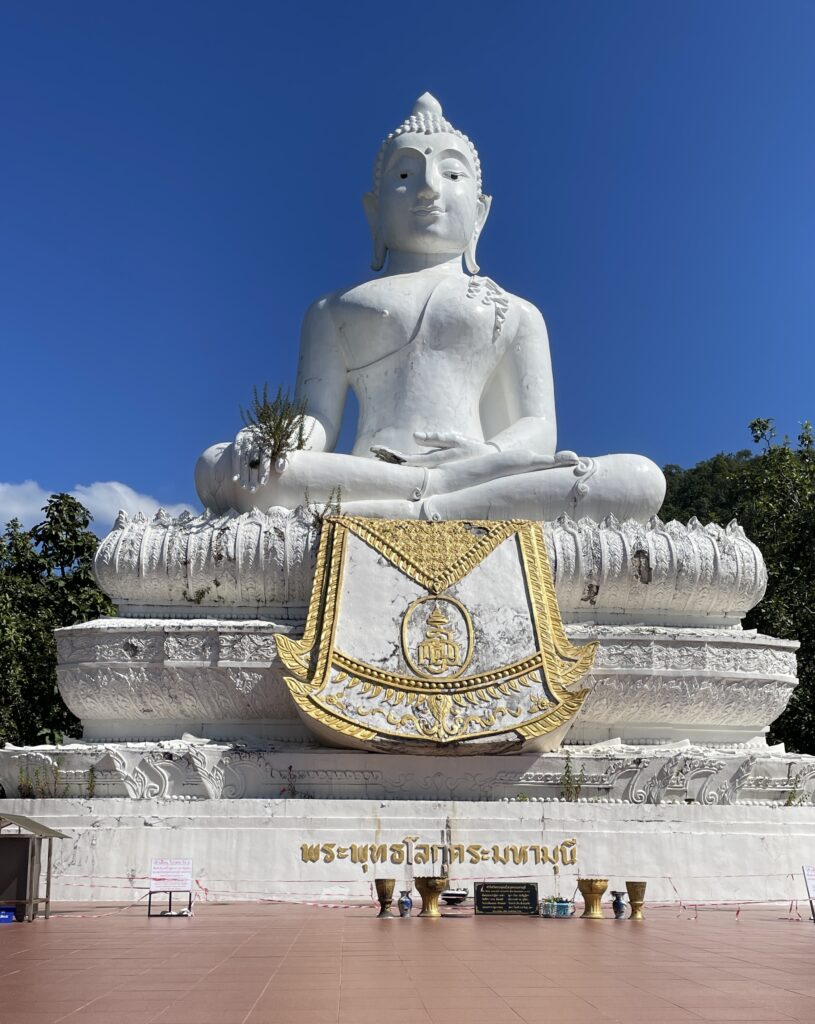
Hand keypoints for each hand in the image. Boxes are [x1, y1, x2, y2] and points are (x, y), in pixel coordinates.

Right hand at [231, 428, 286, 490]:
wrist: (275, 427)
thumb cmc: (283, 441)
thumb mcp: (287, 447)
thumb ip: (284, 457)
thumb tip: (281, 468)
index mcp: (270, 435)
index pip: (265, 455)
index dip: (264, 469)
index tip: (262, 483)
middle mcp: (257, 433)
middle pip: (253, 457)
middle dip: (252, 474)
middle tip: (252, 489)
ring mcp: (248, 434)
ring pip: (243, 456)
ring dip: (242, 473)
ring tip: (244, 486)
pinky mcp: (240, 435)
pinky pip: (235, 453)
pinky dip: (235, 467)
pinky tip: (235, 479)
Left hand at [372, 431, 496, 467]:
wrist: (488, 463)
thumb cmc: (471, 449)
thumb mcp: (454, 440)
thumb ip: (434, 438)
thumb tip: (413, 436)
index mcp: (435, 463)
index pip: (409, 461)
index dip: (393, 456)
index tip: (380, 450)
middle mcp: (431, 470)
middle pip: (404, 466)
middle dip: (389, 459)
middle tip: (373, 451)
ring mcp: (432, 472)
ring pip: (409, 468)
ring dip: (394, 461)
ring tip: (378, 454)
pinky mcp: (435, 470)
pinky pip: (416, 467)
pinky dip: (403, 462)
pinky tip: (394, 458)